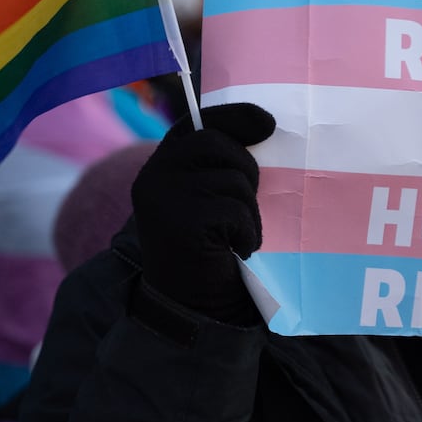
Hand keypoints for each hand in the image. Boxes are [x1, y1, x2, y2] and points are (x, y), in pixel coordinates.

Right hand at [132, 103, 275, 321]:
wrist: (192, 305)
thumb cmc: (212, 247)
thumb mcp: (211, 198)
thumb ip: (221, 166)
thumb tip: (266, 124)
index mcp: (161, 165)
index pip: (197, 123)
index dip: (234, 116)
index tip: (268, 123)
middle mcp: (154, 177)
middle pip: (219, 146)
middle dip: (246, 171)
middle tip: (245, 205)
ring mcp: (163, 200)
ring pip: (234, 181)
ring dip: (248, 211)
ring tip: (235, 236)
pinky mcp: (181, 225)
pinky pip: (236, 212)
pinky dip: (247, 233)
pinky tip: (235, 250)